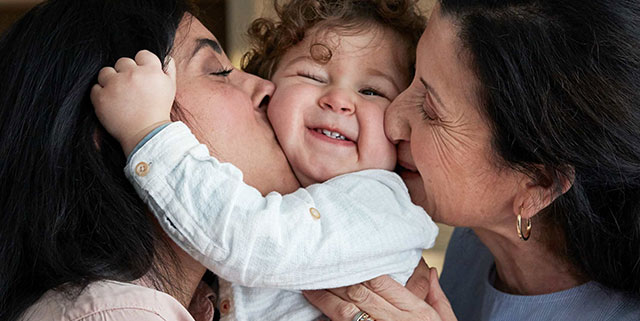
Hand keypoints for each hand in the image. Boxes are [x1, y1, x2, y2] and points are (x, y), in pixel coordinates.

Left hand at [91, 50, 175, 155]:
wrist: (146, 135)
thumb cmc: (159, 111)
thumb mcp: (170, 88)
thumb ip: (168, 69)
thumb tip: (165, 58)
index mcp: (151, 71)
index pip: (142, 54)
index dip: (142, 65)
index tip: (142, 77)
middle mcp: (132, 74)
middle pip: (123, 62)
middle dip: (125, 73)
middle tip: (131, 89)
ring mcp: (114, 85)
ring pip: (106, 72)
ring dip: (110, 81)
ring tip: (118, 95)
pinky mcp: (101, 98)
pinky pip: (95, 88)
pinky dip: (101, 95)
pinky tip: (111, 104)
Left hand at [303, 260, 456, 320]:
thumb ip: (437, 297)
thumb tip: (429, 271)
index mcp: (416, 312)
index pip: (381, 281)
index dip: (360, 268)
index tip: (345, 258)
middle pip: (359, 293)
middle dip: (336, 279)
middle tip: (318, 266)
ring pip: (346, 312)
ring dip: (325, 299)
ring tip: (309, 287)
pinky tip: (317, 314)